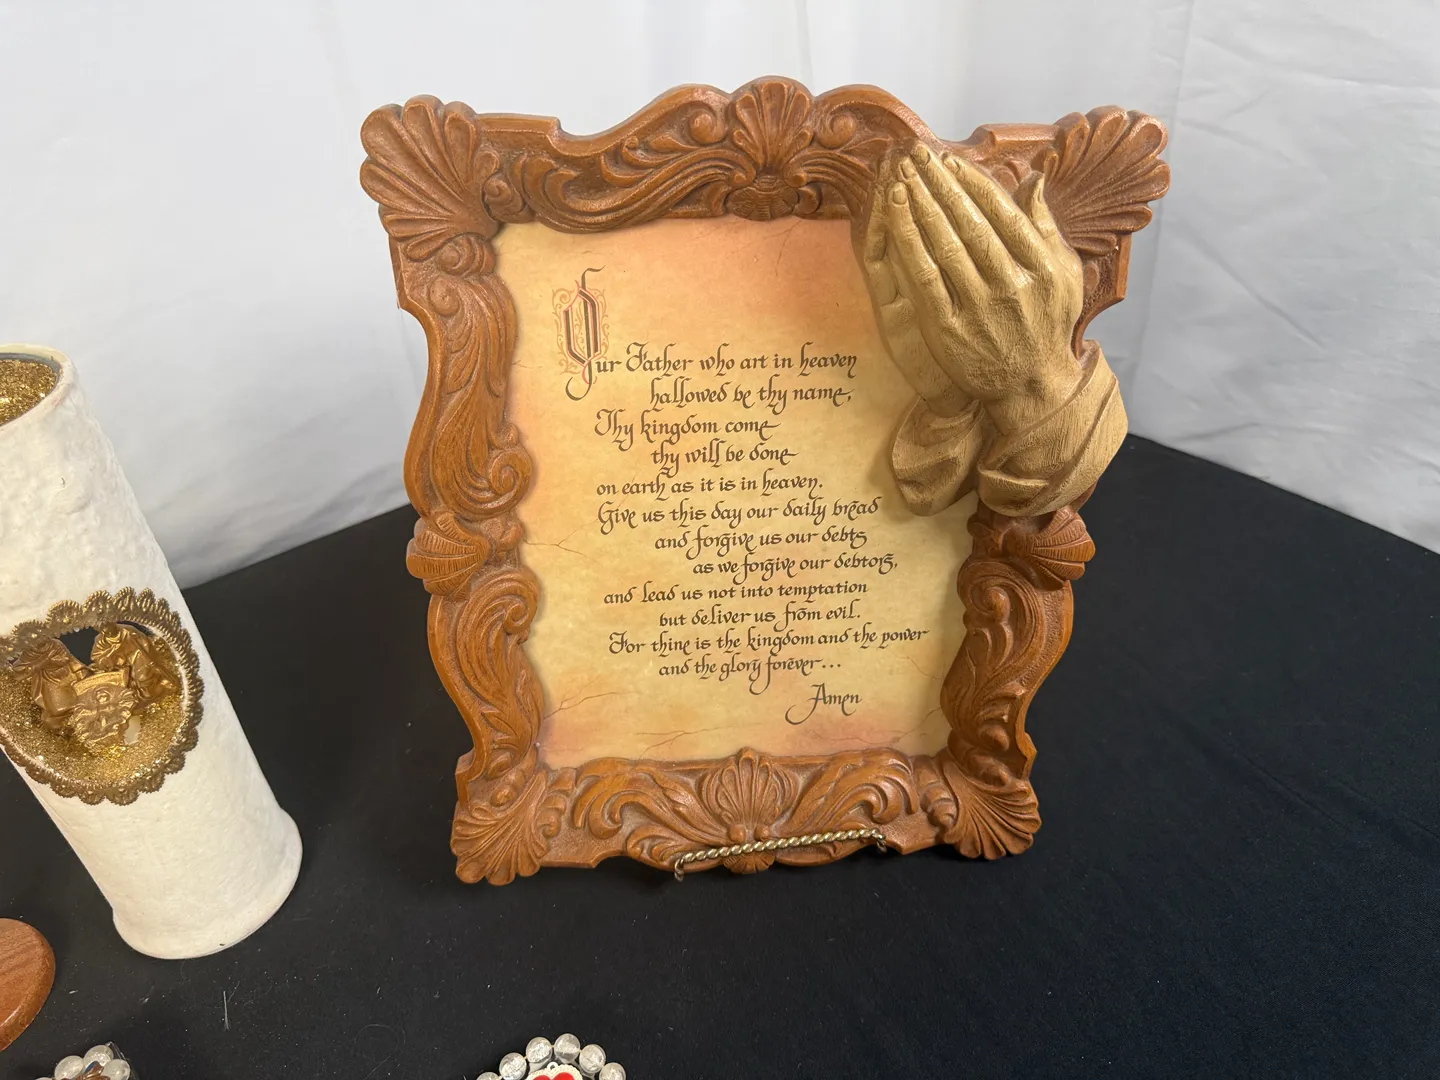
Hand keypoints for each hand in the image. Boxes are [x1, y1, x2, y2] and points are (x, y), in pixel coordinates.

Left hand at [857, 143, 1083, 434]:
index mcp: (1042, 266)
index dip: (972, 183)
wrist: (1031, 385)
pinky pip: (924, 279)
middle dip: (941, 186)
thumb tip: (1033, 178)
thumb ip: (1046, 225)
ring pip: (945, 247)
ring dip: (921, 208)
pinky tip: (895, 219)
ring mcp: (980, 308)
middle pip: (970, 224)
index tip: (949, 160)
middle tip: (917, 156)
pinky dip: (909, 245)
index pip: (1002, 213)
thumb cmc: (1047, 322)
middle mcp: (1012, 284)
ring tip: (903, 178)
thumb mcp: (1064, 273)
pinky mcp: (950, 330)